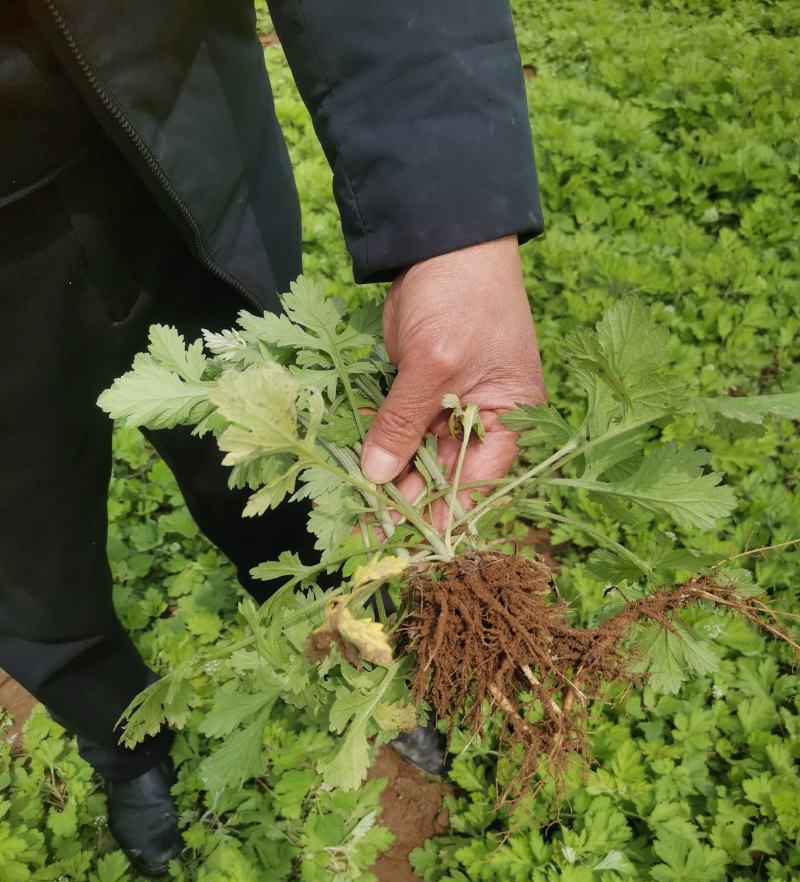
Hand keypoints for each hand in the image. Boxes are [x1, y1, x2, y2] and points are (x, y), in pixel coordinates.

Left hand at [360, 236, 545, 527]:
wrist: (440, 237)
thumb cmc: (461, 297)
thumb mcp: (435, 362)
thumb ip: (404, 421)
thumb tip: (378, 476)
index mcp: (509, 417)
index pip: (477, 480)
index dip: (444, 512)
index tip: (409, 540)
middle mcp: (480, 418)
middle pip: (441, 473)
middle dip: (405, 498)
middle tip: (367, 529)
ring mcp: (445, 403)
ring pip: (412, 452)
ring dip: (382, 475)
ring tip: (349, 506)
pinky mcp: (413, 387)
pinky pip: (391, 425)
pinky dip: (369, 441)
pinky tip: (343, 464)